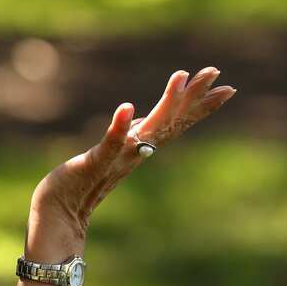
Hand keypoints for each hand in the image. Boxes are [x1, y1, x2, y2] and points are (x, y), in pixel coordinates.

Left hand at [33, 66, 235, 234]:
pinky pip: (109, 145)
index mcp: (141, 149)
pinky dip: (118, 128)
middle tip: (215, 73)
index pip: (176, 124)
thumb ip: (127, 139)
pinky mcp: (94, 164)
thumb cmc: (81, 183)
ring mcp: (117, 159)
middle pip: (171, 122)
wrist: (59, 213)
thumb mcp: (111, 154)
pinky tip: (126, 107)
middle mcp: (135, 153)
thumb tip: (138, 119)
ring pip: (149, 129)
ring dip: (166, 103)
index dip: (201, 108)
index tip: (227, 88)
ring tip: (181, 76)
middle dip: (194, 98)